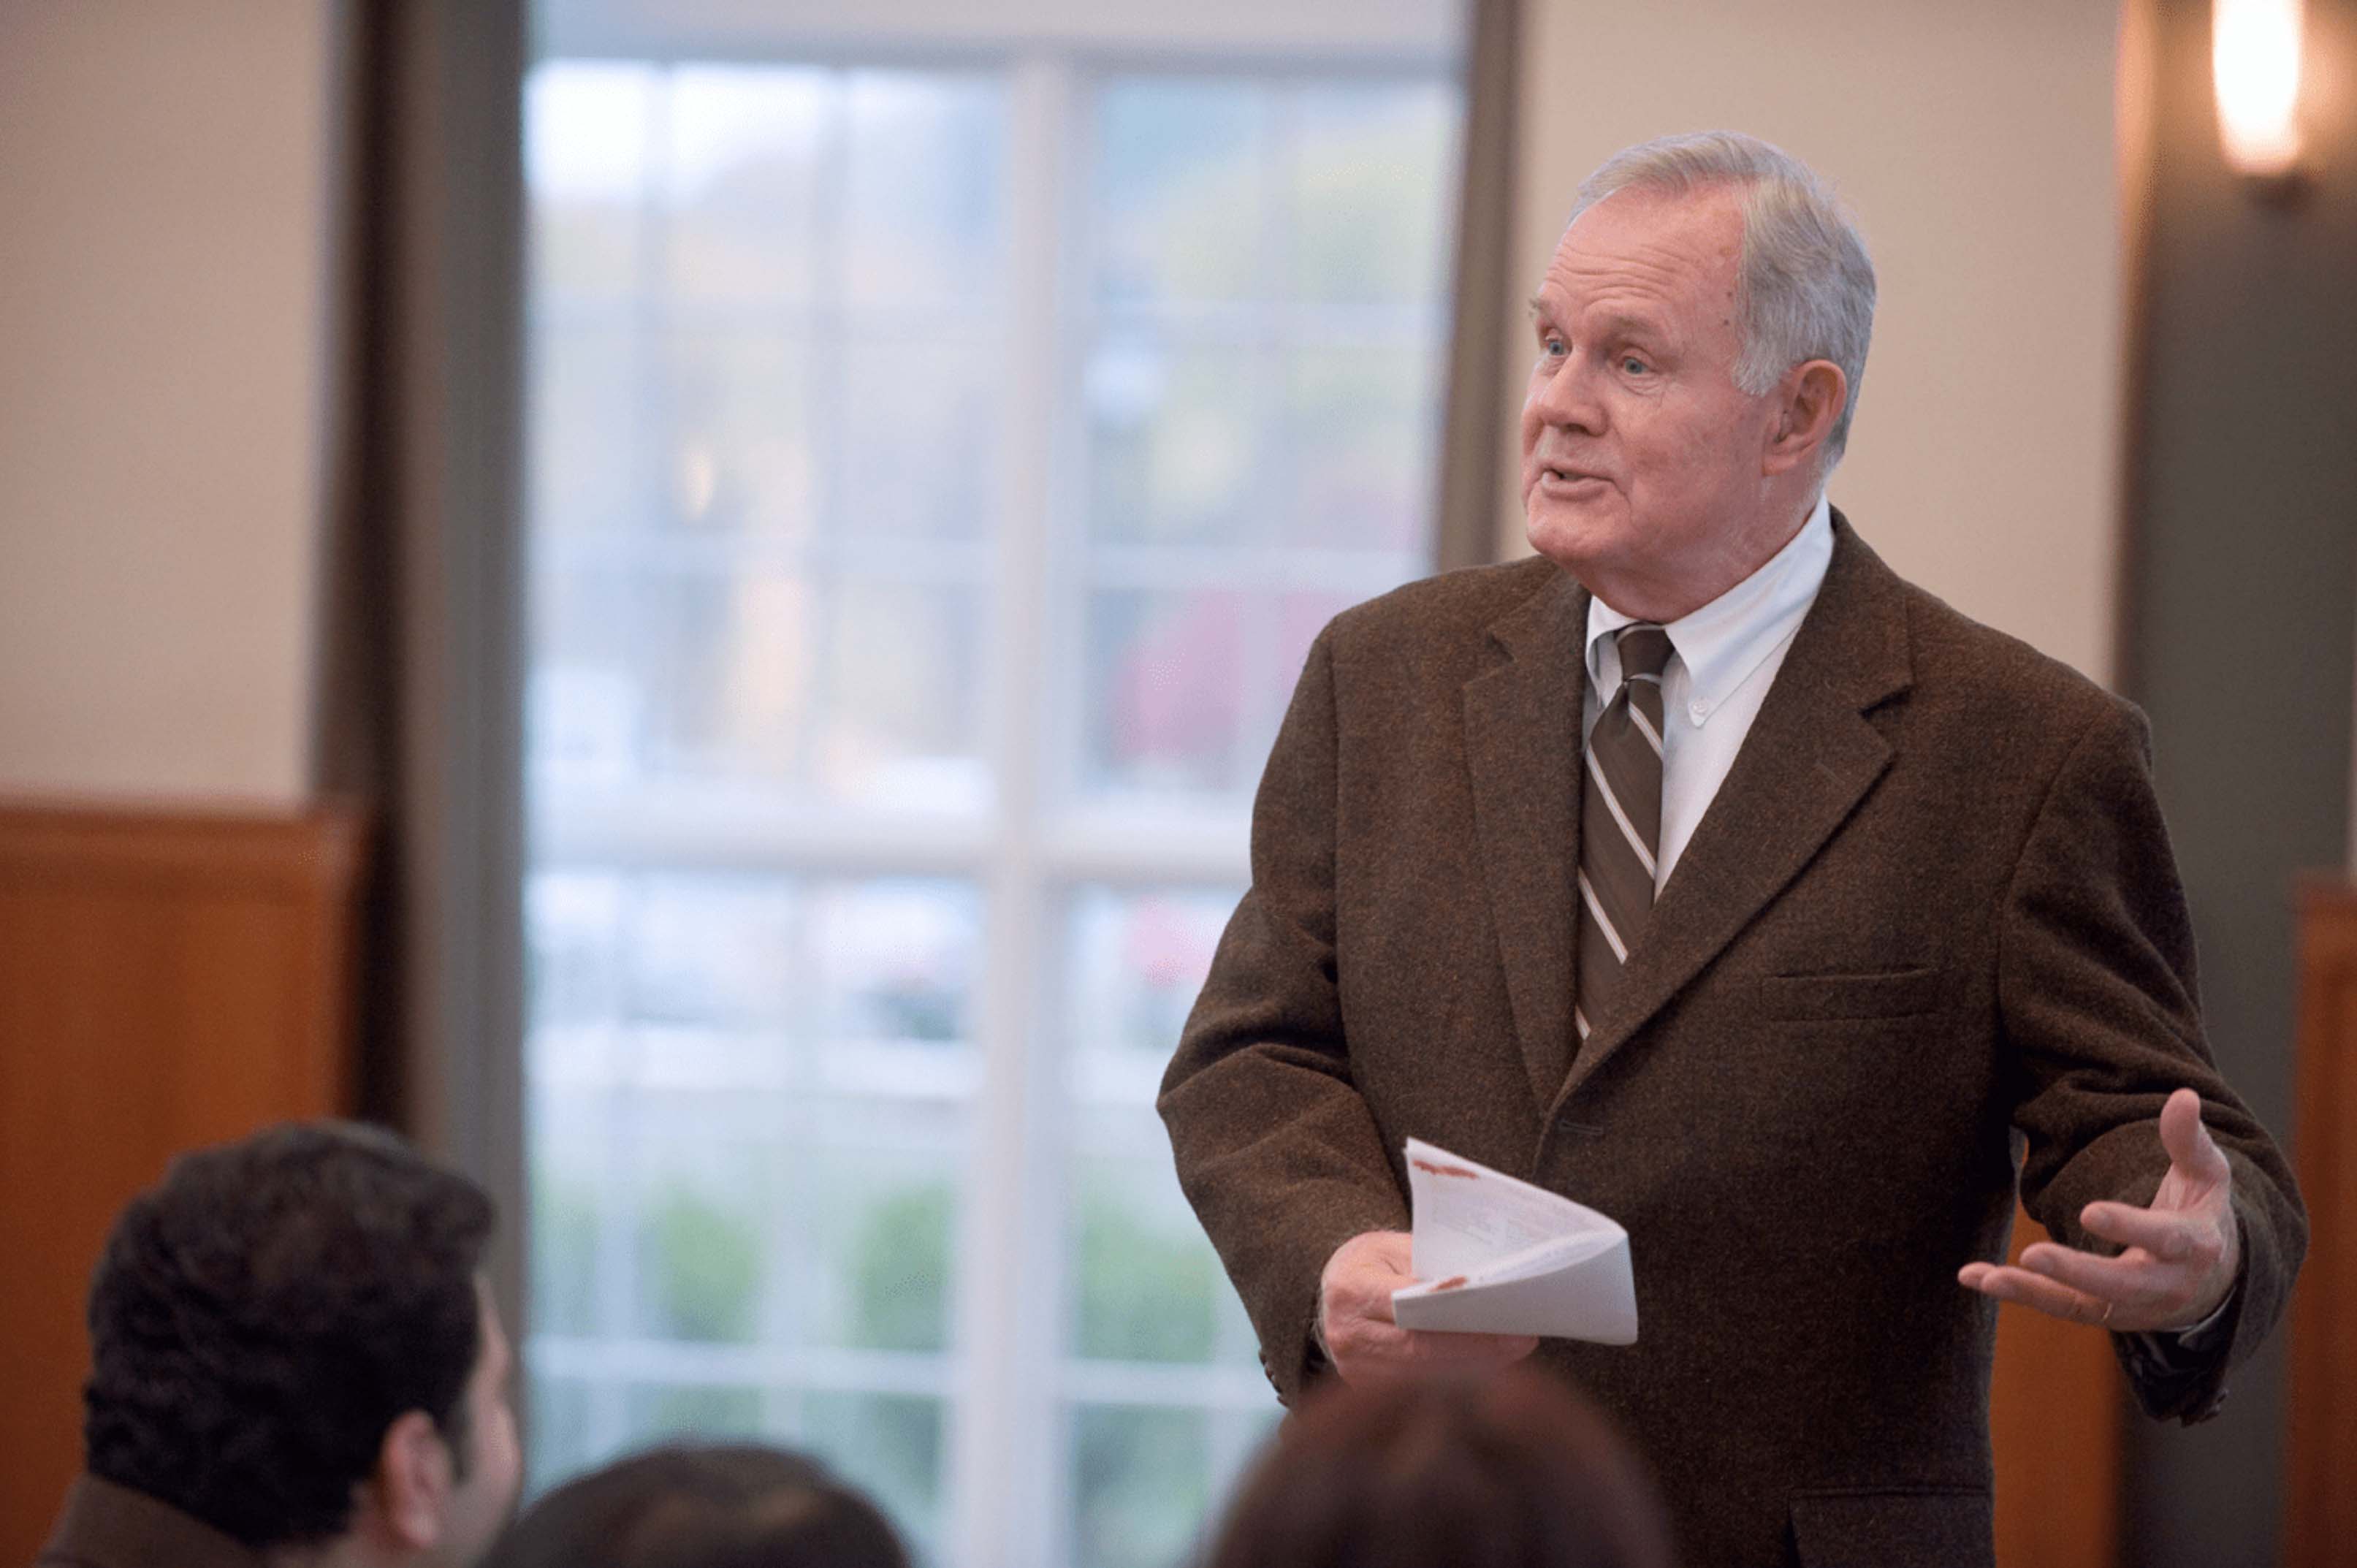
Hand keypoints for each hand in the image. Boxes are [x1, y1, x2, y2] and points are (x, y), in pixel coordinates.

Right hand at [1318, 1230, 1538, 1386]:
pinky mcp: (1363, 1389)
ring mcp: (1352, 1369)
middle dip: (1475, 1347)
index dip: (1454, 1314)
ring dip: (1472, 1369)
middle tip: (1521, 1340)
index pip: (1408, 1307)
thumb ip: (1431, 1267)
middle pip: (1419, 1350)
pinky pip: (1416, 1389)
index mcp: (1351, 1289)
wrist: (1330, 1291)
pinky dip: (1455, 1380)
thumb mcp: (1393, 1249)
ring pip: (1422, 1377)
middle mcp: (1346, 1334)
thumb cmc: (1372, 1264)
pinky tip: (1488, 1369)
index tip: (1499, 1312)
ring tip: (1513, 1354)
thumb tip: (1483, 1288)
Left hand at [1958, 1089, 2239, 1333]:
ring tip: (1989, 1278)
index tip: (2089, 1212)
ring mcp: (2132, 1306)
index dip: (2128, 1227)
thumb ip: (2189, 1139)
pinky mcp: (2102, 1313)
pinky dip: (2019, 1293)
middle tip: (2032, 1254)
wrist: (2213, 1282)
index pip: (2164, 1239)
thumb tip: (2184, 1096)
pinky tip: (1974, 1277)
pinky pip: (2058, 1307)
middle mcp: (2165, 1284)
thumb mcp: (2206, 1177)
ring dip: (2032, 1291)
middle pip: (2120, 1284)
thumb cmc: (2200, 1214)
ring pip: (2082, 1304)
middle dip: (2076, 1271)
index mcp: (2194, 1246)